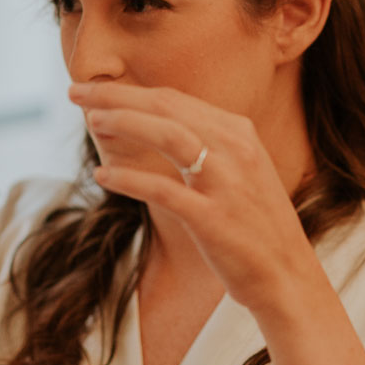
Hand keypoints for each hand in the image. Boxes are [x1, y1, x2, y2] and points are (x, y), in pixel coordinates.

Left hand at [69, 82, 317, 314]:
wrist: (288, 276)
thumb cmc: (254, 225)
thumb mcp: (238, 170)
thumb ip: (204, 144)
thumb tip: (153, 123)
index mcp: (239, 133)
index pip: (174, 99)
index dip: (129, 91)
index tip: (93, 89)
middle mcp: (235, 149)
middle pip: (166, 108)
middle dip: (117, 95)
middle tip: (76, 91)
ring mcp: (226, 182)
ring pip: (168, 135)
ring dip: (124, 123)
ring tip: (90, 121)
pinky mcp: (213, 218)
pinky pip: (164, 190)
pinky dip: (129, 178)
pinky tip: (102, 175)